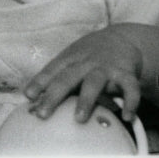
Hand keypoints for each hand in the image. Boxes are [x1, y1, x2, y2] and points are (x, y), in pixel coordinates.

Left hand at [24, 26, 143, 121]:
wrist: (122, 38)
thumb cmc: (89, 55)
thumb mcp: (71, 59)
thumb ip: (56, 78)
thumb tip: (31, 101)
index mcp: (69, 58)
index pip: (52, 70)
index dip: (39, 82)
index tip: (28, 96)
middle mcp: (85, 62)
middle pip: (67, 78)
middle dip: (54, 95)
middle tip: (42, 113)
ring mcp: (105, 67)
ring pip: (94, 83)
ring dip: (86, 100)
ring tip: (79, 119)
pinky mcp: (126, 74)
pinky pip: (130, 88)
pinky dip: (130, 102)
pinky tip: (126, 117)